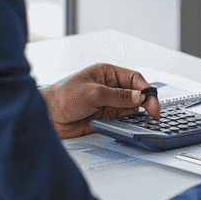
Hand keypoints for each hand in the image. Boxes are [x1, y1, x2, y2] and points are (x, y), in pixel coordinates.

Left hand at [41, 63, 159, 138]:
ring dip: (139, 114)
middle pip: (136, 93)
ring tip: (147, 121)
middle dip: (146, 102)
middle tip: (154, 113)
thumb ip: (118, 96)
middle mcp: (110, 87)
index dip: (145, 89)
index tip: (152, 100)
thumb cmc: (62, 97)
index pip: (134, 78)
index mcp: (107, 73)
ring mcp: (109, 103)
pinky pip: (123, 120)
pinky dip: (130, 123)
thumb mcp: (93, 93)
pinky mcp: (106, 118)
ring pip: (132, 108)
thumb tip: (140, 96)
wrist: (46, 117)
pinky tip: (134, 126)